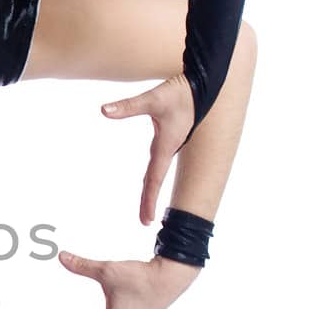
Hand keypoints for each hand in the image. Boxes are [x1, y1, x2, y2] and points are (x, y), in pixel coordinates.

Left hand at [100, 74, 194, 225]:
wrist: (204, 85)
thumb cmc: (181, 92)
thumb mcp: (154, 99)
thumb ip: (129, 106)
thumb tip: (103, 111)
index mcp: (164, 147)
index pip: (153, 179)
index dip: (148, 200)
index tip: (145, 220)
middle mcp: (167, 149)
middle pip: (153, 180)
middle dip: (149, 201)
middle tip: (146, 222)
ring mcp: (169, 144)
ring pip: (156, 172)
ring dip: (151, 190)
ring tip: (147, 208)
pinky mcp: (169, 137)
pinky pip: (159, 163)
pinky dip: (153, 176)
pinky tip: (150, 180)